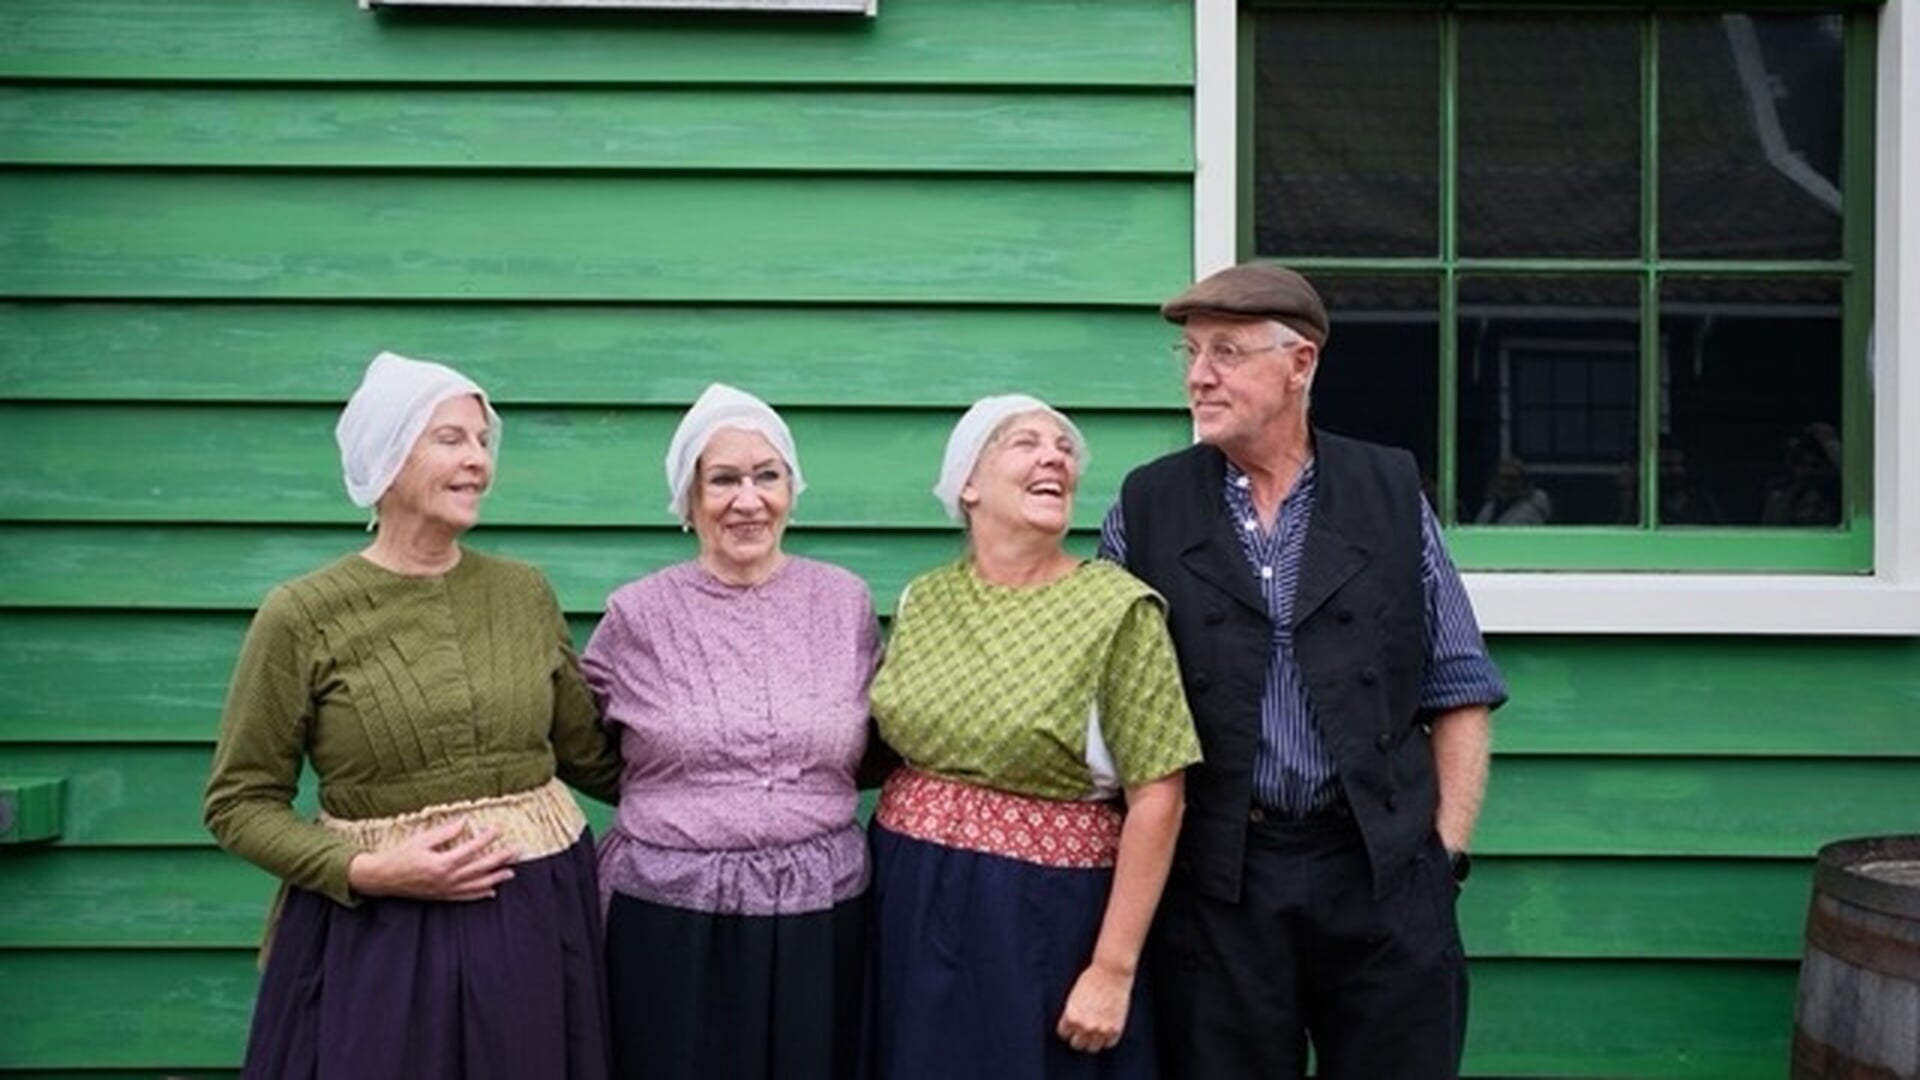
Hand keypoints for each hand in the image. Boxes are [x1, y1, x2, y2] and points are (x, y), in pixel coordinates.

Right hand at [347, 820, 517, 901]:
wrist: (382, 878)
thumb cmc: (400, 856)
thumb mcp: (421, 839)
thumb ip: (445, 832)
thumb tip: (465, 822)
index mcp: (442, 863)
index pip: (472, 849)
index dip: (488, 838)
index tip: (499, 829)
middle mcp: (447, 879)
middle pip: (480, 868)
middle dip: (500, 859)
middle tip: (516, 851)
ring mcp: (446, 890)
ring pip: (477, 885)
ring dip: (496, 878)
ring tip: (512, 872)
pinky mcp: (442, 897)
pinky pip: (466, 897)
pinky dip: (480, 894)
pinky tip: (492, 891)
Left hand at [1055, 962, 1133, 1052]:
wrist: (1112, 972)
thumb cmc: (1091, 978)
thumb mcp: (1074, 997)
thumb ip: (1072, 1014)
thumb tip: (1071, 1026)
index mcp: (1071, 1017)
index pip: (1063, 1034)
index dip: (1067, 1029)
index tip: (1071, 1026)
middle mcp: (1084, 1026)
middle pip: (1077, 1044)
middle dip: (1078, 1037)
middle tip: (1082, 1030)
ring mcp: (1101, 1029)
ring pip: (1092, 1048)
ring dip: (1092, 1041)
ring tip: (1093, 1033)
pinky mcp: (1115, 1029)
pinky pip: (1109, 1044)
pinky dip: (1107, 1039)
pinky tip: (1105, 1031)